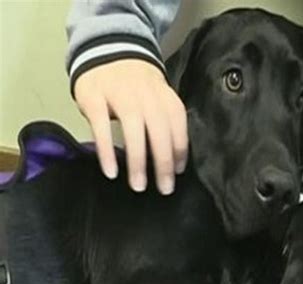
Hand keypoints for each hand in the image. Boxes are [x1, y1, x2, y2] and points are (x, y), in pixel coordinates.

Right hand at [74, 59, 187, 193]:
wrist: (109, 48)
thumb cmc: (138, 85)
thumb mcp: (158, 97)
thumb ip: (166, 120)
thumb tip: (175, 158)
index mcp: (165, 96)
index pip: (178, 125)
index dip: (180, 150)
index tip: (178, 173)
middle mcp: (146, 95)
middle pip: (160, 130)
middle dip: (164, 162)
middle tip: (164, 188)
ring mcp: (120, 95)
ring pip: (133, 130)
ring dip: (138, 161)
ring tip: (139, 186)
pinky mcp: (95, 97)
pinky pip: (101, 126)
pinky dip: (107, 150)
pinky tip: (111, 171)